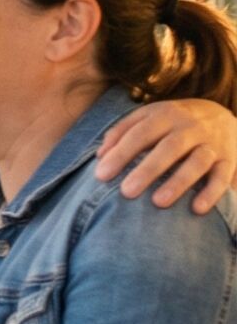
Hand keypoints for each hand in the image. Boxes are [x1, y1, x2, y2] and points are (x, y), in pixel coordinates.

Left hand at [96, 98, 236, 213]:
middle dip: (148, 169)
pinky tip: (197, 209)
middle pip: (170, 147)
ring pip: (197, 161)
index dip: (121, 153)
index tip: (101, 175)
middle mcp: (191, 127)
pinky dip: (212, 192)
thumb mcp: (148, 117)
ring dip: (179, 182)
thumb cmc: (172, 122)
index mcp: (166, 115)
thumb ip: (122, 132)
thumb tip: (100, 156)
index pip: (141, 133)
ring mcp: (212, 144)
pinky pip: (222, 176)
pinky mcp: (229, 160)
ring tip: (158, 202)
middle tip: (126, 192)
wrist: (222, 115)